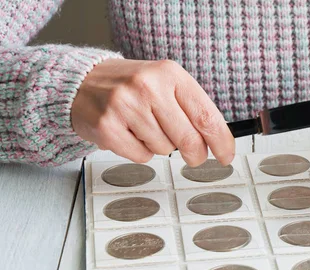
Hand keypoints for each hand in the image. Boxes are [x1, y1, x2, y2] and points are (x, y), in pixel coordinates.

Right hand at [71, 59, 233, 165]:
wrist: (82, 82)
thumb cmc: (131, 87)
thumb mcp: (165, 84)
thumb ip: (191, 108)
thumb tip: (216, 140)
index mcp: (170, 73)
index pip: (206, 115)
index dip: (221, 141)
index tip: (226, 155)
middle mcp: (148, 86)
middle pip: (188, 138)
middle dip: (196, 154)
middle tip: (194, 156)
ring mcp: (126, 106)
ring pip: (164, 149)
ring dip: (160, 146)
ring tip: (144, 128)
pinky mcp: (108, 127)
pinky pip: (141, 157)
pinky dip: (140, 152)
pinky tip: (130, 134)